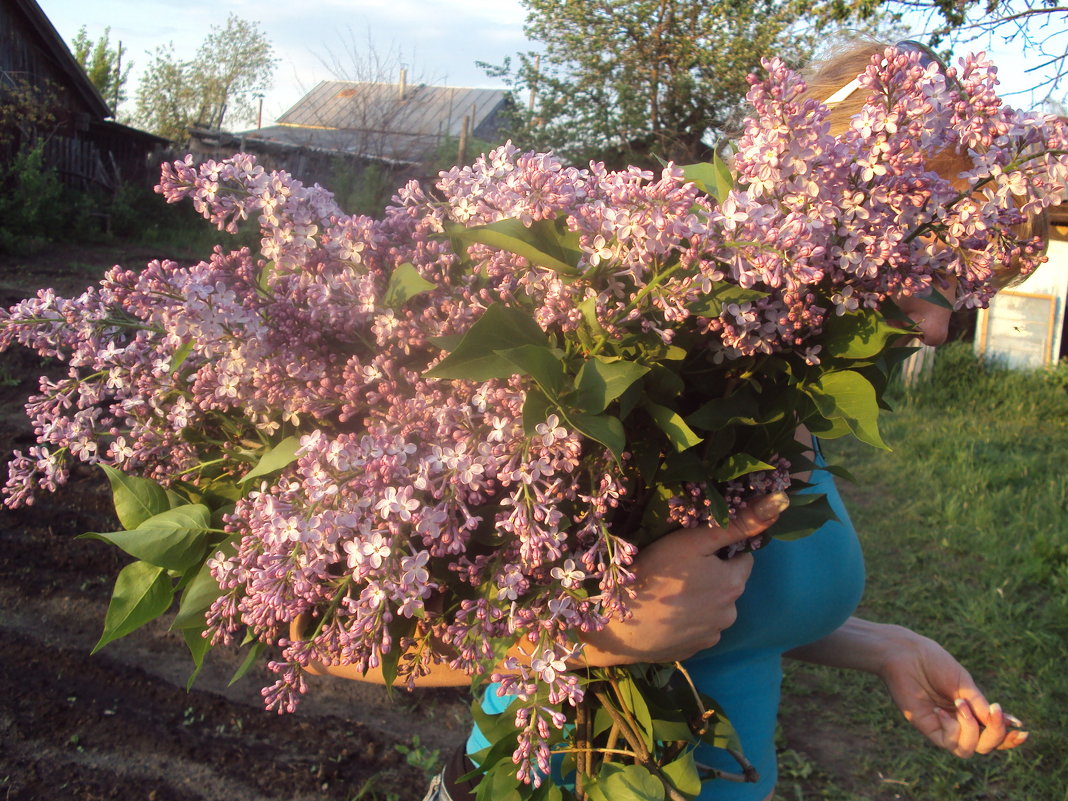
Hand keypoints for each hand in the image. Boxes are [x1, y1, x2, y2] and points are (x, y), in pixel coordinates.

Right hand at [576, 493, 788, 665]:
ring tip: (667, 592)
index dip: (718, 551)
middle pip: (727, 584)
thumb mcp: (692, 540)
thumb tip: (779, 502)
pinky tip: (664, 613)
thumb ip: (735, 523)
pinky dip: (686, 620)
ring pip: (713, 607)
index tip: (693, 551)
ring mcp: (712, 635)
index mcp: (734, 584)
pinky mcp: (693, 651)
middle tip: (676, 570)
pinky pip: (697, 628)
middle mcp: (731, 613)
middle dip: (710, 576)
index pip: (742, 557)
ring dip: (699, 599)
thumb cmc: (654, 574)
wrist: (619, 627)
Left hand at [879, 629, 1027, 756]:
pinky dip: (953, 728)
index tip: (1023, 732)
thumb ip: (981, 705)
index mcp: (970, 710)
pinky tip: (942, 709)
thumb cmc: (933, 662)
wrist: (906, 654)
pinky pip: (948, 742)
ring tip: (962, 704)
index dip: (1008, 738)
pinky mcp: (927, 728)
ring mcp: (943, 726)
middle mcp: (958, 722)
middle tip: (995, 713)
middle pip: (985, 746)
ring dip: (973, 730)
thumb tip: (1007, 723)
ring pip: (968, 750)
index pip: (992, 733)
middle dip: (996, 735)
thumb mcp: (964, 684)